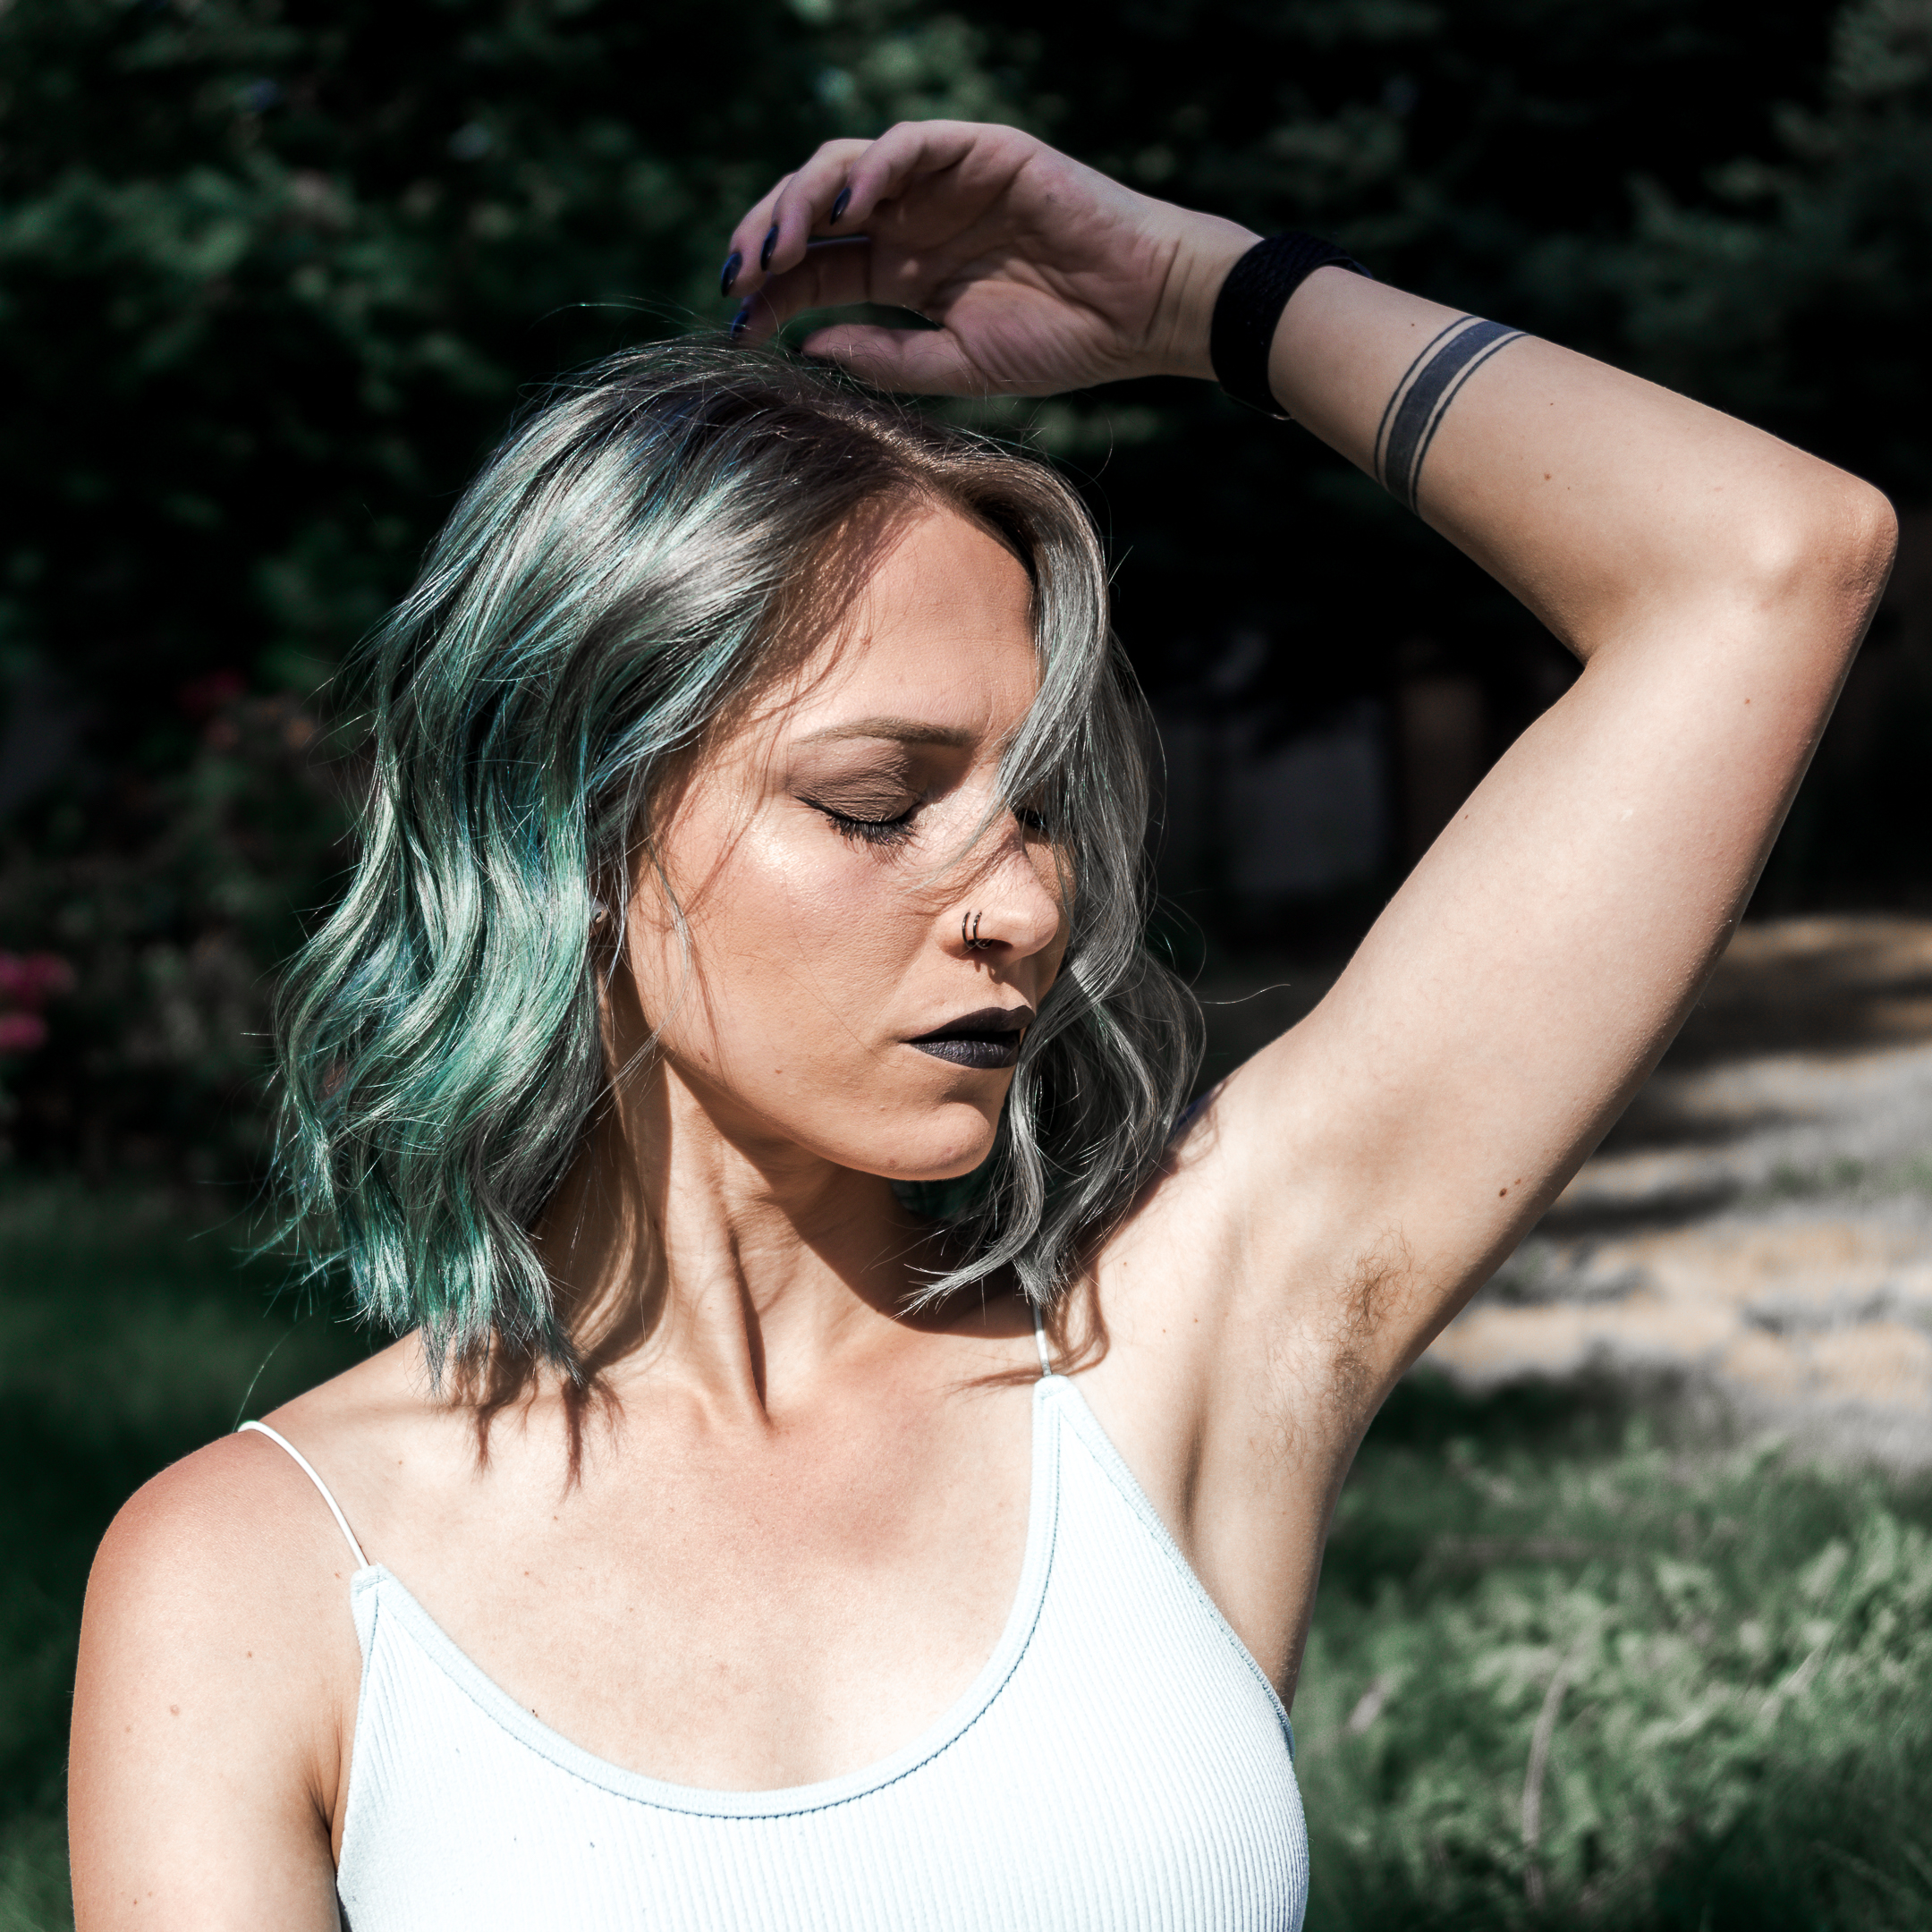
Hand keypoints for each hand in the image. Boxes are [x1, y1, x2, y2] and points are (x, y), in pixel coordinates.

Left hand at [721, 122, 1256, 397]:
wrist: (1141, 314)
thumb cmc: (1064, 342)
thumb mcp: (957, 366)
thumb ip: (883, 356)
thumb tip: (806, 344)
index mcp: (903, 272)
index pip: (817, 270)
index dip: (770, 291)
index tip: (736, 325)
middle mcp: (913, 221)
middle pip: (815, 213)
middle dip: (767, 239)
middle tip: (740, 277)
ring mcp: (942, 183)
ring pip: (845, 168)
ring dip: (802, 200)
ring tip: (780, 246)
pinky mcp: (980, 152)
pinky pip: (909, 144)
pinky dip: (872, 168)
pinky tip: (849, 209)